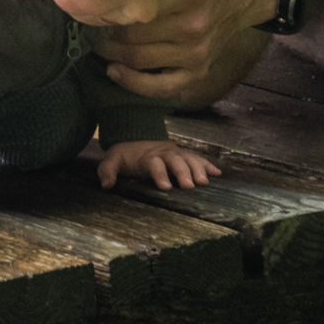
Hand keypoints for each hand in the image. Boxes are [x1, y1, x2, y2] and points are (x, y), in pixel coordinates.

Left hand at [94, 138, 219, 191]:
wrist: (136, 137)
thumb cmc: (126, 155)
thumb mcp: (112, 160)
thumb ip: (107, 170)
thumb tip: (106, 185)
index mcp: (147, 156)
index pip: (154, 163)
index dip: (159, 174)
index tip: (165, 187)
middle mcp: (164, 153)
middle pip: (175, 160)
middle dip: (182, 172)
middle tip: (189, 186)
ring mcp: (176, 153)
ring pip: (189, 158)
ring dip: (198, 168)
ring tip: (205, 182)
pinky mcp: (184, 155)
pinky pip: (198, 158)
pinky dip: (207, 164)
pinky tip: (217, 173)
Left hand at [98, 0, 284, 107]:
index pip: (134, 7)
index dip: (103, 8)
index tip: (85, 5)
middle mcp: (193, 25)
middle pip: (131, 35)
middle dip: (101, 33)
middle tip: (83, 26)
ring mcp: (196, 52)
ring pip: (139, 60)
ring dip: (110, 55)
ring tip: (93, 44)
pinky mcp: (199, 70)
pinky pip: (161, 87)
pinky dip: (134, 83)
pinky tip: (115, 72)